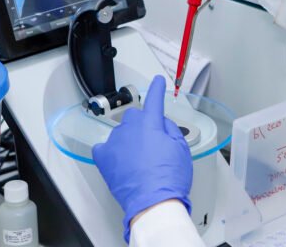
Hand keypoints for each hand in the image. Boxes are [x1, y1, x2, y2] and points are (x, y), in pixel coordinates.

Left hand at [92, 75, 192, 241]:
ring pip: (121, 132)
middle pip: (134, 115)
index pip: (154, 99)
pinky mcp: (104, 159)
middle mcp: (130, 128)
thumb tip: (162, 125)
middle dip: (143, 123)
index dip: (156, 89)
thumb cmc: (169, 177)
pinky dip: (111, 151)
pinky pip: (104, 147)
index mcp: (151, 123)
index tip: (156, 81)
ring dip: (129, 139)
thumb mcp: (181, 148)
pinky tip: (121, 160)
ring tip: (140, 160)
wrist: (153, 202)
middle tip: (153, 141)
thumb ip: (170, 130)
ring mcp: (115, 143)